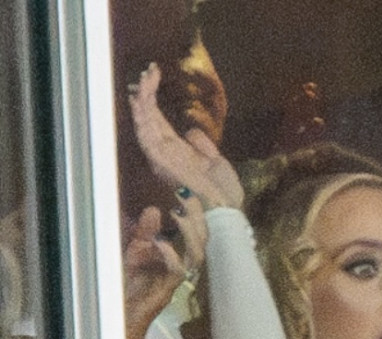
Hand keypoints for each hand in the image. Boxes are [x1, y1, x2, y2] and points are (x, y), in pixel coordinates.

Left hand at [123, 196, 205, 338]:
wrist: (121, 315)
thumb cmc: (129, 285)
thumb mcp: (135, 251)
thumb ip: (145, 232)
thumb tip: (154, 209)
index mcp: (177, 253)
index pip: (196, 230)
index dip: (196, 211)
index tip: (187, 189)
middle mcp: (182, 264)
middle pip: (203, 238)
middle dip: (198, 215)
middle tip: (186, 195)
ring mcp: (177, 277)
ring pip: (197, 254)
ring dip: (190, 232)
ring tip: (178, 214)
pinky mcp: (168, 289)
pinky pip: (178, 270)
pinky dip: (170, 254)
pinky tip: (160, 242)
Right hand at [129, 62, 243, 210]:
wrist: (228, 212)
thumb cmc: (224, 193)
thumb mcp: (215, 162)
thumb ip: (201, 145)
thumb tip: (191, 131)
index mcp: (178, 153)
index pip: (159, 123)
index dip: (154, 102)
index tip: (153, 78)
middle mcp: (166, 156)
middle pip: (150, 121)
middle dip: (146, 95)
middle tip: (147, 71)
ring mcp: (163, 160)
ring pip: (146, 127)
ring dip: (143, 103)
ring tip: (143, 80)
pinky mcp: (165, 164)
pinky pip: (148, 139)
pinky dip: (143, 120)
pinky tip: (141, 102)